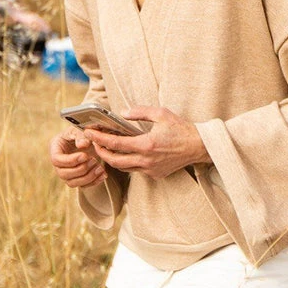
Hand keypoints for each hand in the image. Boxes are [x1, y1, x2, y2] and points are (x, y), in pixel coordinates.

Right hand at [49, 131, 107, 187]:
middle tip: (93, 160)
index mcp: (56, 148)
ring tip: (99, 167)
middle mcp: (59, 163)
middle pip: (63, 174)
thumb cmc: (82, 132)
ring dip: (87, 177)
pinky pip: (83, 186)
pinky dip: (94, 182)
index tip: (85, 155)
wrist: (90, 137)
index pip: (57, 160)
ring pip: (72, 183)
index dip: (71, 160)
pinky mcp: (77, 178)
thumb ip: (80, 135)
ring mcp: (67, 172)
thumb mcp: (80, 129)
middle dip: (80, 169)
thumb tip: (82, 145)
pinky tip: (103, 174)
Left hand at [83, 106, 209, 179]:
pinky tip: (127, 154)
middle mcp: (147, 160)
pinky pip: (136, 170)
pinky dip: (128, 162)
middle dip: (101, 152)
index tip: (89, 133)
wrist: (198, 146)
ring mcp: (151, 169)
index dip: (99, 138)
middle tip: (95, 143)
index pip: (115, 143)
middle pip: (114, 160)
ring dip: (113, 159)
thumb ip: (140, 112)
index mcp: (146, 144)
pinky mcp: (155, 174)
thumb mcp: (161, 114)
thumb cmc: (181, 129)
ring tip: (107, 148)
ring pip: (124, 168)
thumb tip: (123, 113)